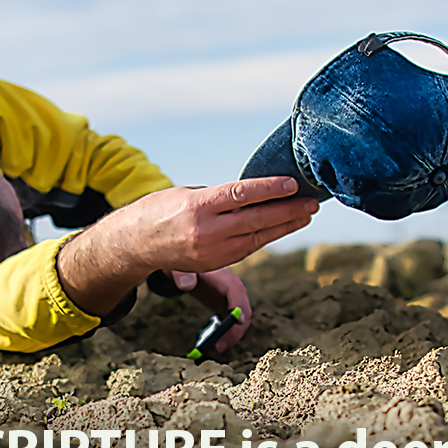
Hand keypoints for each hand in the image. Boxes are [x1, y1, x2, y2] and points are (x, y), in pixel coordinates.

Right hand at [120, 176, 318, 272]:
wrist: (135, 243)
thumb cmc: (161, 209)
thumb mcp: (187, 192)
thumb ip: (219, 196)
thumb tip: (254, 195)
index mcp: (197, 205)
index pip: (241, 194)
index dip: (270, 189)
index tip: (293, 184)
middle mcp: (205, 230)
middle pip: (256, 219)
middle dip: (288, 210)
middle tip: (312, 202)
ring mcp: (210, 250)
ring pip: (256, 237)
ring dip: (284, 226)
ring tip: (305, 215)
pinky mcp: (213, 263)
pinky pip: (247, 248)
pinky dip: (266, 236)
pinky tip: (281, 227)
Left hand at [170, 268, 250, 351]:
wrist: (186, 272)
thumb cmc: (185, 269)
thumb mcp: (181, 270)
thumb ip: (182, 276)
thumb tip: (187, 286)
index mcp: (225, 279)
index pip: (237, 293)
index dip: (239, 308)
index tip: (236, 323)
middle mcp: (234, 291)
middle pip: (243, 312)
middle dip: (234, 331)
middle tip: (218, 347)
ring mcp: (232, 302)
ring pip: (239, 322)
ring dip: (230, 337)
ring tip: (214, 349)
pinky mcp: (226, 309)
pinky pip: (231, 326)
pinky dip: (225, 337)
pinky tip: (212, 345)